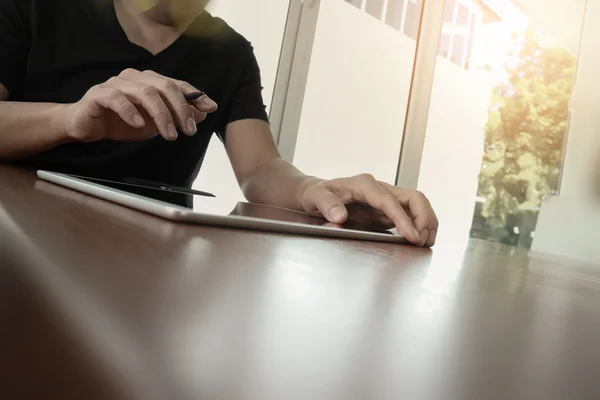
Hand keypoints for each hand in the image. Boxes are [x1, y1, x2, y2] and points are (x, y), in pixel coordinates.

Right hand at [62, 69, 217, 142]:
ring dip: (161, 114)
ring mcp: (116, 84)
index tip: (210, 108)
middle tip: (189, 130)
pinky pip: (117, 98)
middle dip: (180, 108)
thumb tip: (202, 112)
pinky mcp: (98, 94)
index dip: (195, 95)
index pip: (177, 84)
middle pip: (164, 86)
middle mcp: (135, 78)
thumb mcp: (155, 123)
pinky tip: (139, 124)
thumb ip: (176, 116)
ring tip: (170, 134)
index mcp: (150, 81)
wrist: (87, 126)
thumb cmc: (122, 122)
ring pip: (145, 92)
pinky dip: (131, 111)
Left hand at [302, 174, 438, 246]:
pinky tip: (420, 239)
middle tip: (422, 241)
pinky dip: (420, 226)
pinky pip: (411, 215)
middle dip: (424, 218)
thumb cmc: (317, 194)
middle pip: (414, 197)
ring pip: (417, 205)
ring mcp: (386, 198)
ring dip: (427, 222)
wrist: (318, 194)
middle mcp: (379, 188)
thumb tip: (339, 216)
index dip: (403, 219)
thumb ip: (326, 205)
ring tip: (426, 242)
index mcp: (364, 184)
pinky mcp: (388, 209)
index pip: (390, 201)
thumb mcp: (315, 197)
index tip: (412, 237)